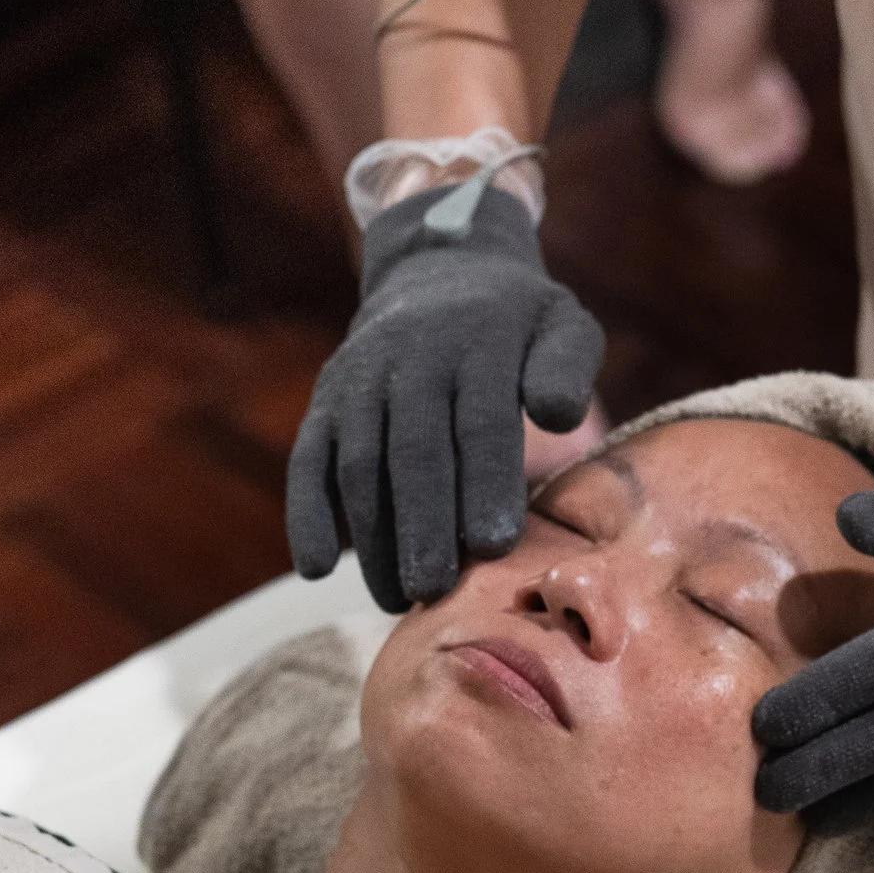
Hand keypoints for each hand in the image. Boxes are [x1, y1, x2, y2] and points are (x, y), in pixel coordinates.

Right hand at [287, 183, 604, 612]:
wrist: (438, 274)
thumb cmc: (516, 324)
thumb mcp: (561, 324)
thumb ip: (567, 365)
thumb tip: (560, 414)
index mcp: (477, 342)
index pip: (479, 419)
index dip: (485, 481)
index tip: (495, 543)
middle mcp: (409, 360)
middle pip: (412, 449)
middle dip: (422, 523)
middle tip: (437, 590)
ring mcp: (359, 383)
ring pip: (360, 464)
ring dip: (373, 535)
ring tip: (398, 599)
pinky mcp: (325, 404)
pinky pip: (308, 461)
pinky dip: (306, 513)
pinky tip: (317, 568)